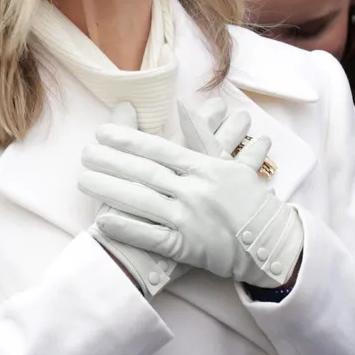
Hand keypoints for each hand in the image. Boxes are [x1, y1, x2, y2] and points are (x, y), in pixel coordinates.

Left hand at [90, 101, 230, 296]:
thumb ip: (203, 137)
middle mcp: (195, 191)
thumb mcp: (230, 164)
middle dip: (111, 162)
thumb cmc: (249, 202)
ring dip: (110, 190)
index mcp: (205, 168)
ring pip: (142, 201)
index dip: (128, 140)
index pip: (159, 149)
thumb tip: (182, 107)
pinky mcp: (187, 247)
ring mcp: (190, 219)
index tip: (101, 133)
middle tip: (84, 154)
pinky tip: (102, 219)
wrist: (271, 245)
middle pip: (145, 172)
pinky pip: (151, 236)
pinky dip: (127, 227)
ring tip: (83, 180)